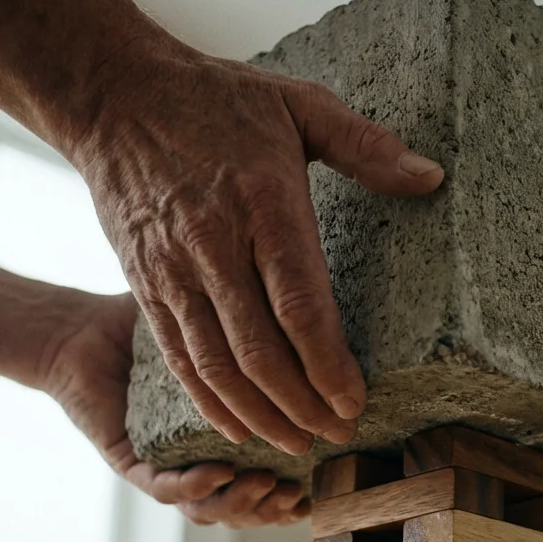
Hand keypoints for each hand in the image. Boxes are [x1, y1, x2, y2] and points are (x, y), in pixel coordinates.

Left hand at [43, 292, 308, 527]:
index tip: (329, 476)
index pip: (274, 483)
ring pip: (210, 509)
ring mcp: (167, 467)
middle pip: (248, 507)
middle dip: (276, 506)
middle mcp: (200, 463)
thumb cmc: (157, 332)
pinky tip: (220, 470)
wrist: (85, 333)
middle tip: (301, 489)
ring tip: (266, 483)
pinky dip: (195, 485)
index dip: (301, 492)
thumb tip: (322, 316)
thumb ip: (265, 339)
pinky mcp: (131, 462)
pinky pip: (164, 488)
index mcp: (229, 443)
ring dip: (241, 503)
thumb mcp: (222, 334)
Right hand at [73, 51, 444, 455]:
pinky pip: (177, 358)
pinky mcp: (145, 285)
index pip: (299, 304)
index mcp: (263, 204)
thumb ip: (365, 146)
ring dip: (258, 416)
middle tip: (337, 435)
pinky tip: (237, 427)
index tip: (354, 400)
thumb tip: (430, 178)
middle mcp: (214, 245)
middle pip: (258, 351)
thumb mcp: (297, 104)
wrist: (113, 97)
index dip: (328, 363)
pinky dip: (207, 403)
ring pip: (215, 366)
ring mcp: (174, 271)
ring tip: (295, 444)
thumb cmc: (216, 100)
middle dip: (301, 405)